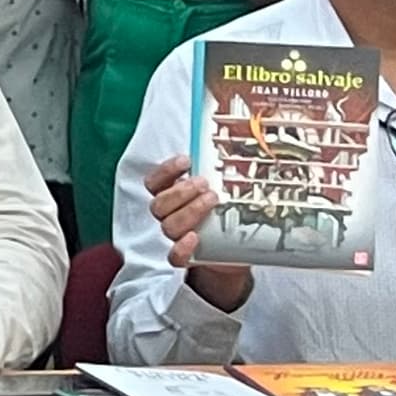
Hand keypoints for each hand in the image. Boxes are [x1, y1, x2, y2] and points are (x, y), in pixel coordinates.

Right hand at [143, 153, 253, 313]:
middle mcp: (170, 215)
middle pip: (158, 205)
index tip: (186, 161)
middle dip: (181, 192)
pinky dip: (181, 248)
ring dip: (188, 211)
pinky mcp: (188, 257)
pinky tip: (195, 237)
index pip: (154, 182)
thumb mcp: (224, 188)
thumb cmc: (226, 211)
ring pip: (167, 226)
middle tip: (204, 184)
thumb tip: (241, 138)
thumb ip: (222, 170)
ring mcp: (178, 237)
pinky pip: (174, 257)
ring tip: (212, 200)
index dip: (165, 171)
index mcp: (172, 195)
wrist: (234, 248)